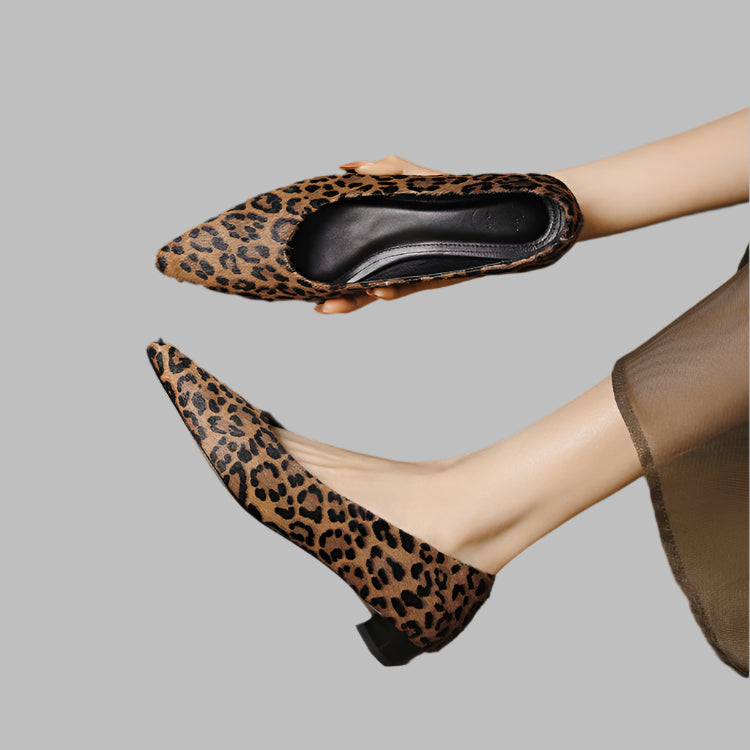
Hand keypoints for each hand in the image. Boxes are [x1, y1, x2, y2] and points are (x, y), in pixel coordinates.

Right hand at [315, 155, 463, 313]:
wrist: (495, 209)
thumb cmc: (454, 194)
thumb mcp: (415, 178)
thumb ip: (384, 170)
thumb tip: (347, 167)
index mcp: (388, 243)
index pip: (355, 263)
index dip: (333, 275)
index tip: (311, 289)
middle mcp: (399, 261)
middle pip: (363, 287)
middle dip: (341, 300)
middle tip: (320, 307)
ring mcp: (416, 269)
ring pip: (382, 292)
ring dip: (359, 300)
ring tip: (336, 303)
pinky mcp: (437, 275)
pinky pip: (411, 286)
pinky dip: (393, 289)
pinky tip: (378, 290)